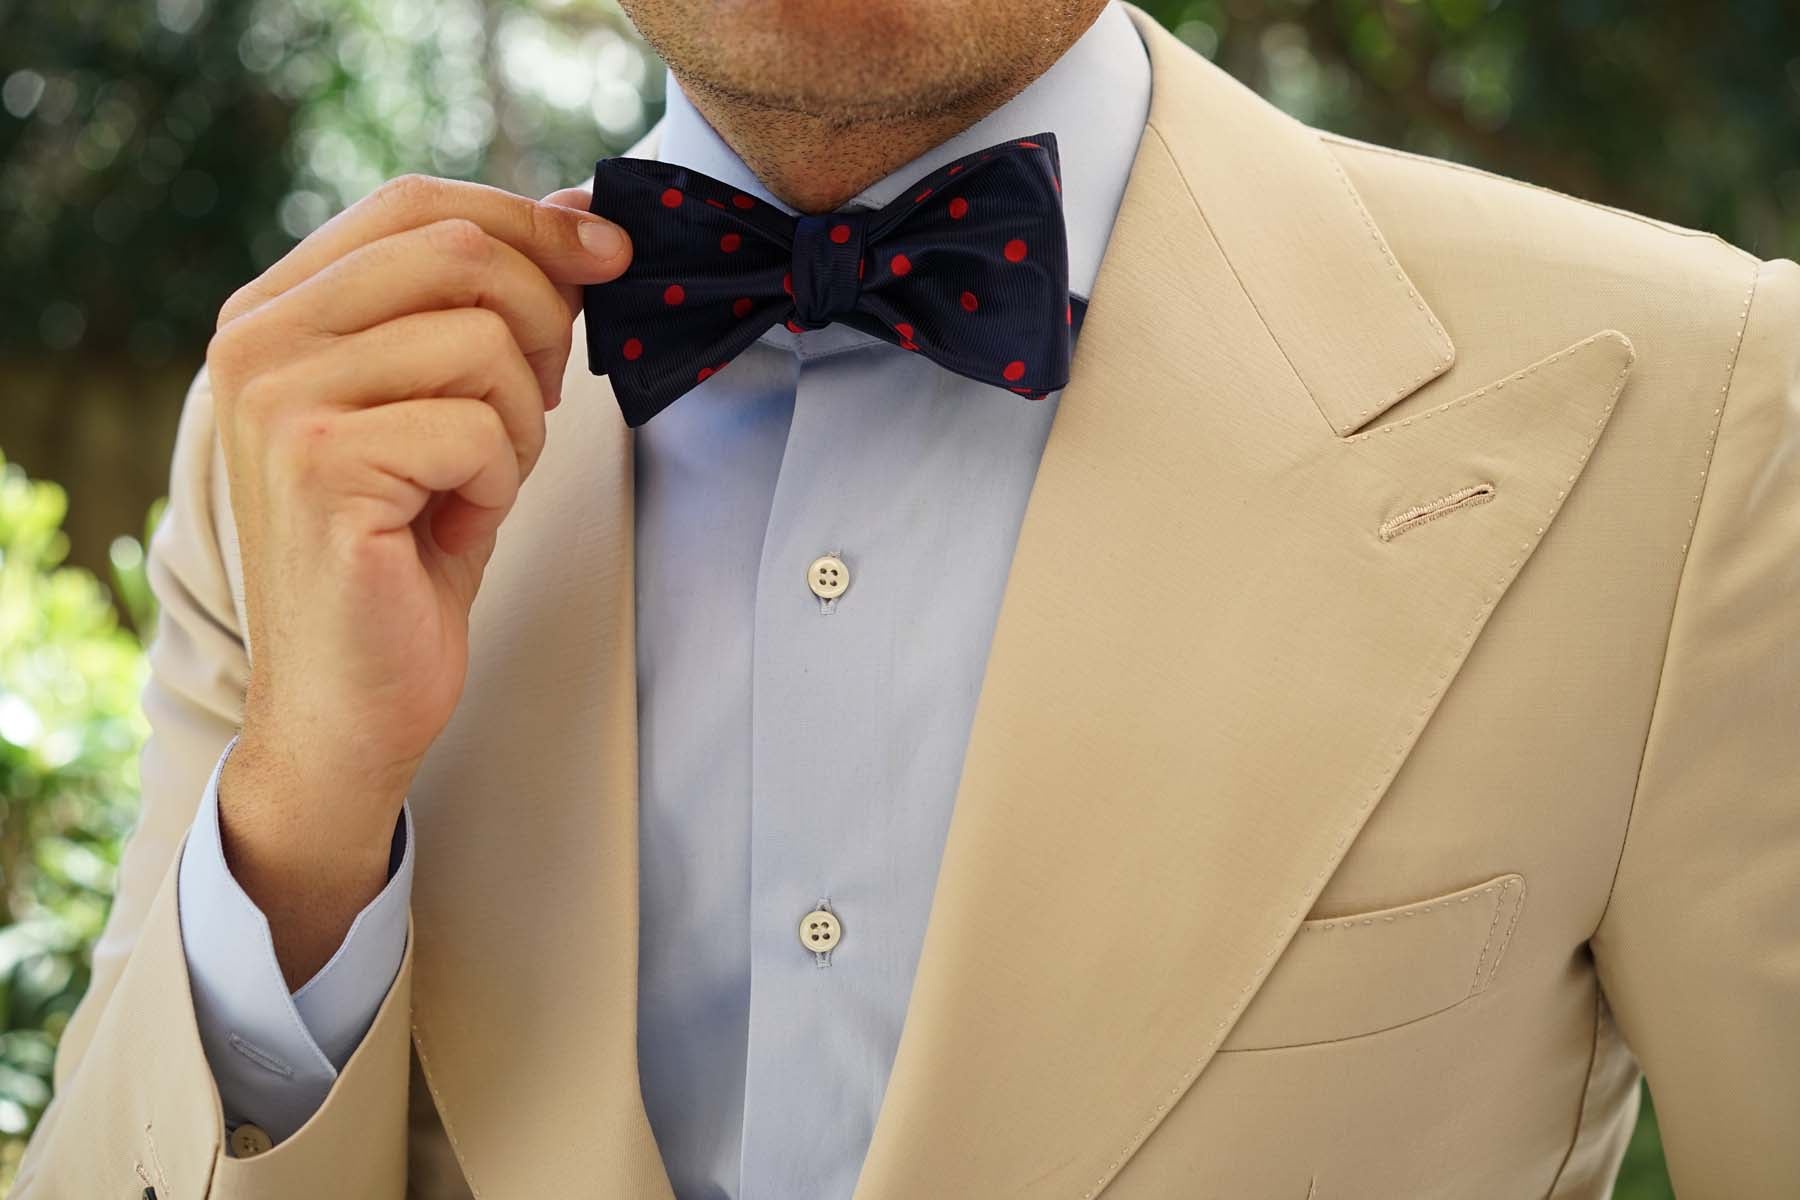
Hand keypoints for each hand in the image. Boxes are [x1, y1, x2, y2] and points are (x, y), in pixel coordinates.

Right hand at [202, 174, 627, 983]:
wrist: (347, 701)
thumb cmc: (403, 555)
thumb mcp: (446, 405)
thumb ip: (484, 308)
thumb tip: (576, 214)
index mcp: (275, 310)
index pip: (414, 204)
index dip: (527, 220)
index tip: (608, 253)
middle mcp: (257, 340)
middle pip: (459, 254)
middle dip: (544, 324)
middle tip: (541, 403)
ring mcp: (277, 400)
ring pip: (483, 342)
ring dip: (520, 421)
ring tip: (475, 482)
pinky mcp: (320, 466)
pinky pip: (478, 428)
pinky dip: (500, 482)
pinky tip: (453, 525)